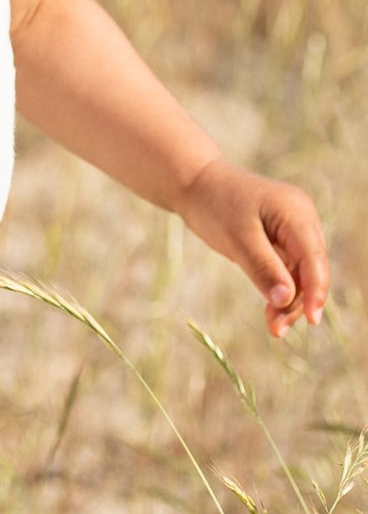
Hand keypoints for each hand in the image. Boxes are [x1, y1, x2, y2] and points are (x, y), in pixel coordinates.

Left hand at [176, 157, 328, 337]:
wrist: (195, 184)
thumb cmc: (214, 204)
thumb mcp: (237, 238)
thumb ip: (263, 268)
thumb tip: (287, 299)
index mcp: (295, 211)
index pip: (314, 256)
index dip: (316, 289)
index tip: (311, 319)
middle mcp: (301, 219)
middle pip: (311, 269)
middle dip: (298, 300)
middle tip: (276, 329)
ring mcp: (293, 230)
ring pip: (301, 274)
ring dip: (289, 301)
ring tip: (273, 327)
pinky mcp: (281, 240)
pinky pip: (288, 271)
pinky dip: (280, 290)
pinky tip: (271, 311)